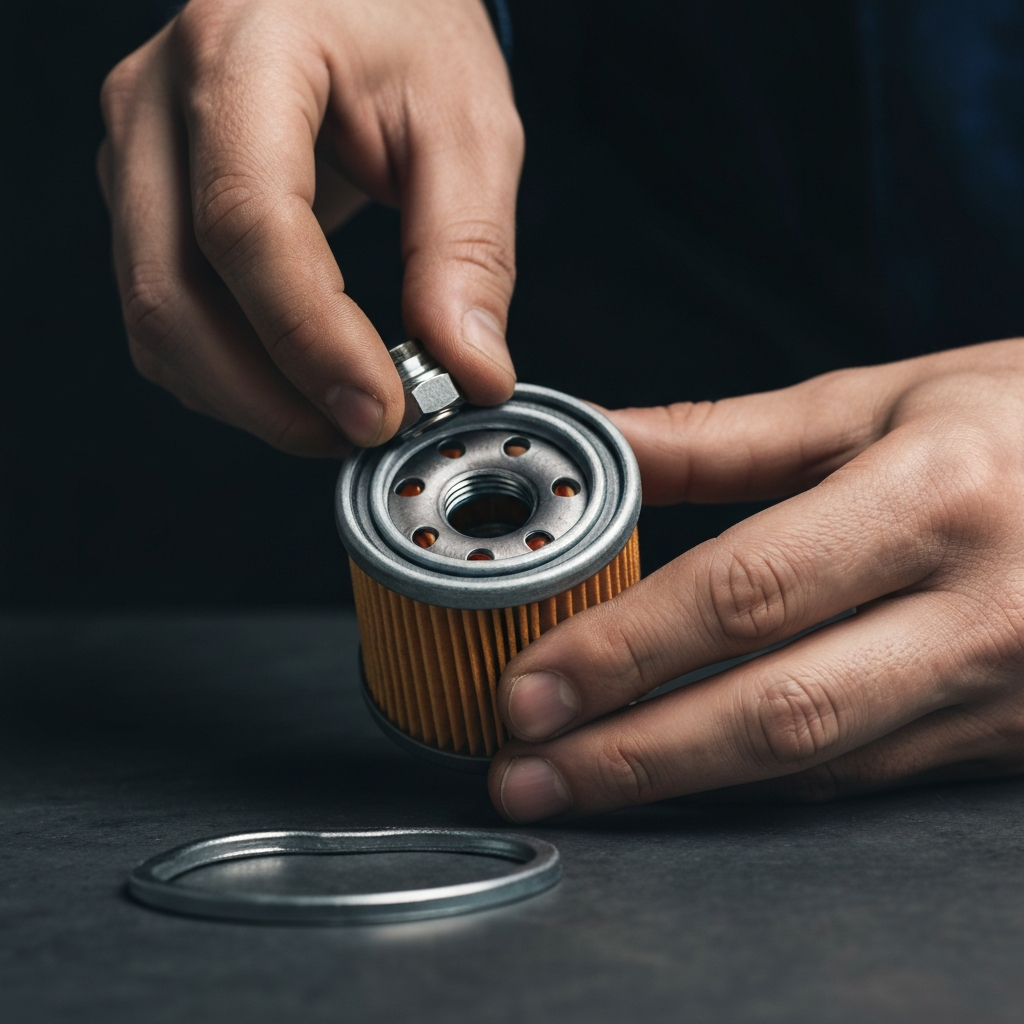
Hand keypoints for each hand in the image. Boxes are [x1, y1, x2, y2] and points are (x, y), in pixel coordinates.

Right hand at [98, 0, 521, 453]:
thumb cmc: (405, 24)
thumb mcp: (466, 123)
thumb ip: (467, 251)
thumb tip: (471, 371)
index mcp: (243, 54)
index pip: (250, 224)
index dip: (311, 339)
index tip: (381, 410)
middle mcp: (159, 102)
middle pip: (174, 291)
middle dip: (271, 397)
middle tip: (364, 432)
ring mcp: (135, 152)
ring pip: (157, 319)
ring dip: (247, 398)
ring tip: (341, 415)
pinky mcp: (142, 196)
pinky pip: (163, 313)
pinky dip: (227, 373)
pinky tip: (296, 383)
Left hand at [488, 338, 1023, 820]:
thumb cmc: (1023, 423)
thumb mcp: (881, 401)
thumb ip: (726, 436)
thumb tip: (602, 447)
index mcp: (935, 498)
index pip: (747, 591)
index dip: (626, 649)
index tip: (532, 682)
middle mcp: (979, 611)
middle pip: (774, 710)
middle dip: (631, 754)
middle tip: (524, 769)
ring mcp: (1003, 693)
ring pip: (813, 764)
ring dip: (682, 784)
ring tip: (576, 785)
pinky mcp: (1005, 740)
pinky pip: (860, 775)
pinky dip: (758, 782)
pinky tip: (683, 774)